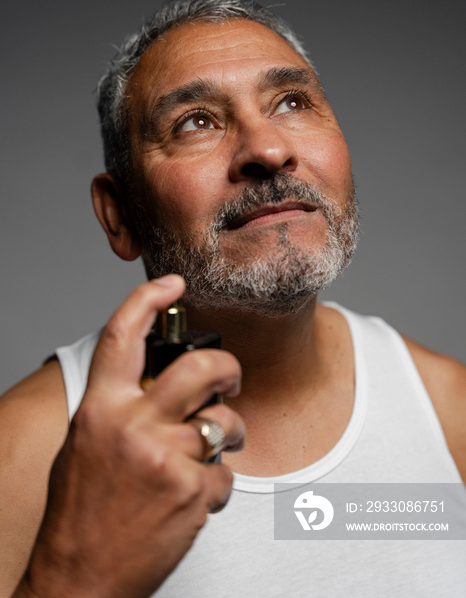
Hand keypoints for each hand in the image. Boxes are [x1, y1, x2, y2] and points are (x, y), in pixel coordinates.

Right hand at [14, 276, 243, 597]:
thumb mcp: (86, 443)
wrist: (80, 577)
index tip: (172, 283)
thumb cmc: (82, 510)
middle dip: (227, 365)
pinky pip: (226, 473)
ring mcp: (167, 458)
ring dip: (231, 431)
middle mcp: (134, 426)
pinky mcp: (194, 492)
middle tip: (230, 375)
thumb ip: (118, 406)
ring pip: (226, 421)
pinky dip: (217, 483)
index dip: (150, 299)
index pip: (124, 335)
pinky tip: (194, 496)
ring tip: (216, 446)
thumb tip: (154, 381)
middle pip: (200, 367)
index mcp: (101, 408)